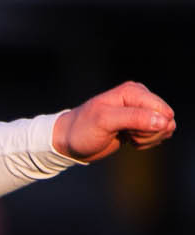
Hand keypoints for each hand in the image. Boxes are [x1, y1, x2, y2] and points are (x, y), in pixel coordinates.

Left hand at [53, 83, 174, 162]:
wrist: (69, 142)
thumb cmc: (82, 130)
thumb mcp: (105, 122)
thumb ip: (134, 119)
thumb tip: (164, 121)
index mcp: (133, 91)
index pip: (160, 110)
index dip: (148, 126)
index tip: (128, 131)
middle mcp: (140, 99)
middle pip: (164, 120)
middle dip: (147, 134)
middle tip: (126, 135)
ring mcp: (141, 112)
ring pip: (162, 129)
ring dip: (146, 139)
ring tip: (126, 137)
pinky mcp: (140, 125)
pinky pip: (157, 135)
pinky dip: (145, 142)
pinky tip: (129, 140)